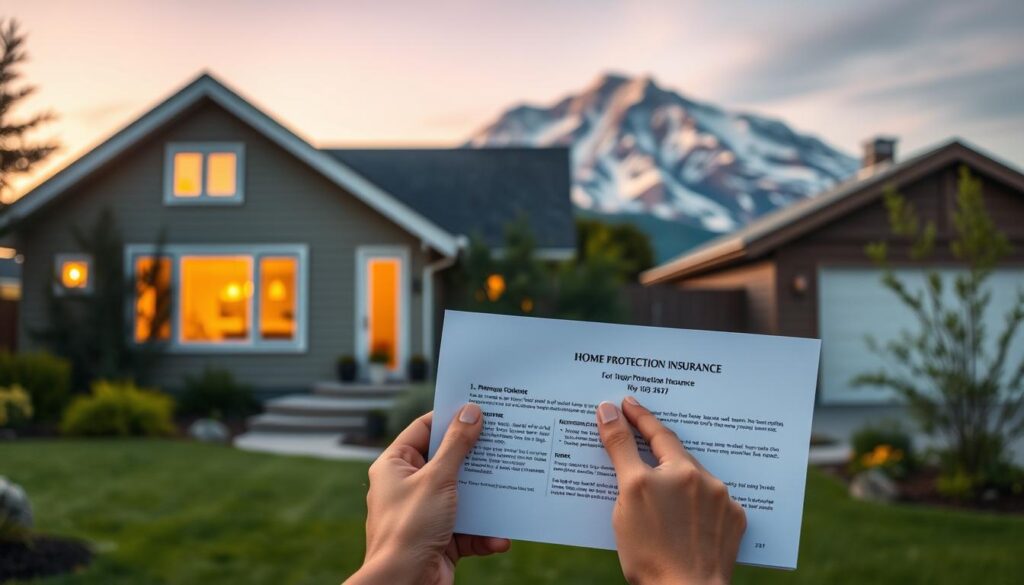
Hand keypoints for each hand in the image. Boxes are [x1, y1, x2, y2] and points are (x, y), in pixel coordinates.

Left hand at [346, 405, 510, 584]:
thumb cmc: (410, 528)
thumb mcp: (438, 479)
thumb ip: (457, 445)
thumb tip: (471, 412)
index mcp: (395, 465)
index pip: (424, 429)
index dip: (450, 418)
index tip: (478, 408)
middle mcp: (407, 486)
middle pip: (447, 461)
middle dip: (476, 458)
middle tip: (504, 442)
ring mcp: (425, 513)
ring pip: (462, 496)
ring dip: (486, 498)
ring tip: (511, 488)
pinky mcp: (440, 539)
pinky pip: (468, 528)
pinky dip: (484, 533)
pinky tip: (500, 537)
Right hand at [596, 397, 746, 584]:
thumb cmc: (651, 551)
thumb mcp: (628, 495)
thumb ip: (620, 448)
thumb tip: (609, 411)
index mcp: (678, 469)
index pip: (656, 433)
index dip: (639, 417)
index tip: (626, 403)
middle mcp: (705, 480)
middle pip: (676, 455)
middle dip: (658, 448)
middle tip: (639, 439)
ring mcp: (723, 503)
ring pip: (695, 479)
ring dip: (678, 477)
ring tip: (662, 488)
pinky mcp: (734, 524)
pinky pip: (712, 503)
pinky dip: (697, 502)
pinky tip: (684, 513)